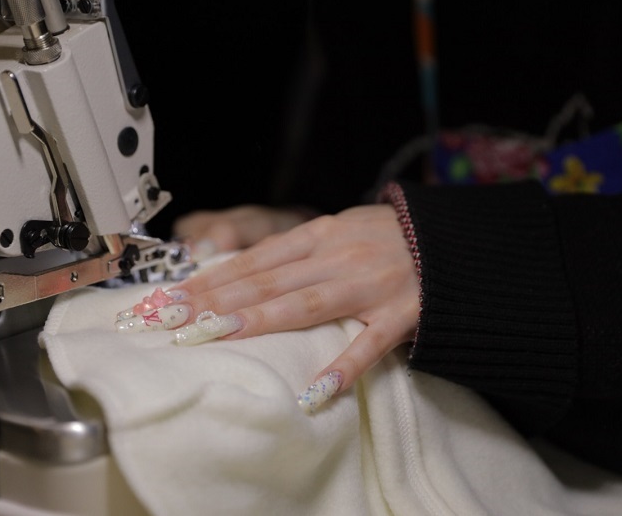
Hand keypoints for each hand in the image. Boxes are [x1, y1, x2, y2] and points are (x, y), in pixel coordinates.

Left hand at [170, 204, 420, 410]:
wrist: (452, 241)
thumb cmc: (387, 238)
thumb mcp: (339, 229)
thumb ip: (296, 250)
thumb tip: (242, 269)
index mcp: (321, 234)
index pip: (254, 259)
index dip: (210, 278)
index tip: (169, 297)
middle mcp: (338, 256)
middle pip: (267, 280)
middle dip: (214, 300)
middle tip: (168, 319)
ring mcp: (368, 286)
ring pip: (305, 304)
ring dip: (258, 319)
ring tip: (214, 335)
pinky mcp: (400, 314)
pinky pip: (368, 345)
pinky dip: (342, 367)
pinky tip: (315, 392)